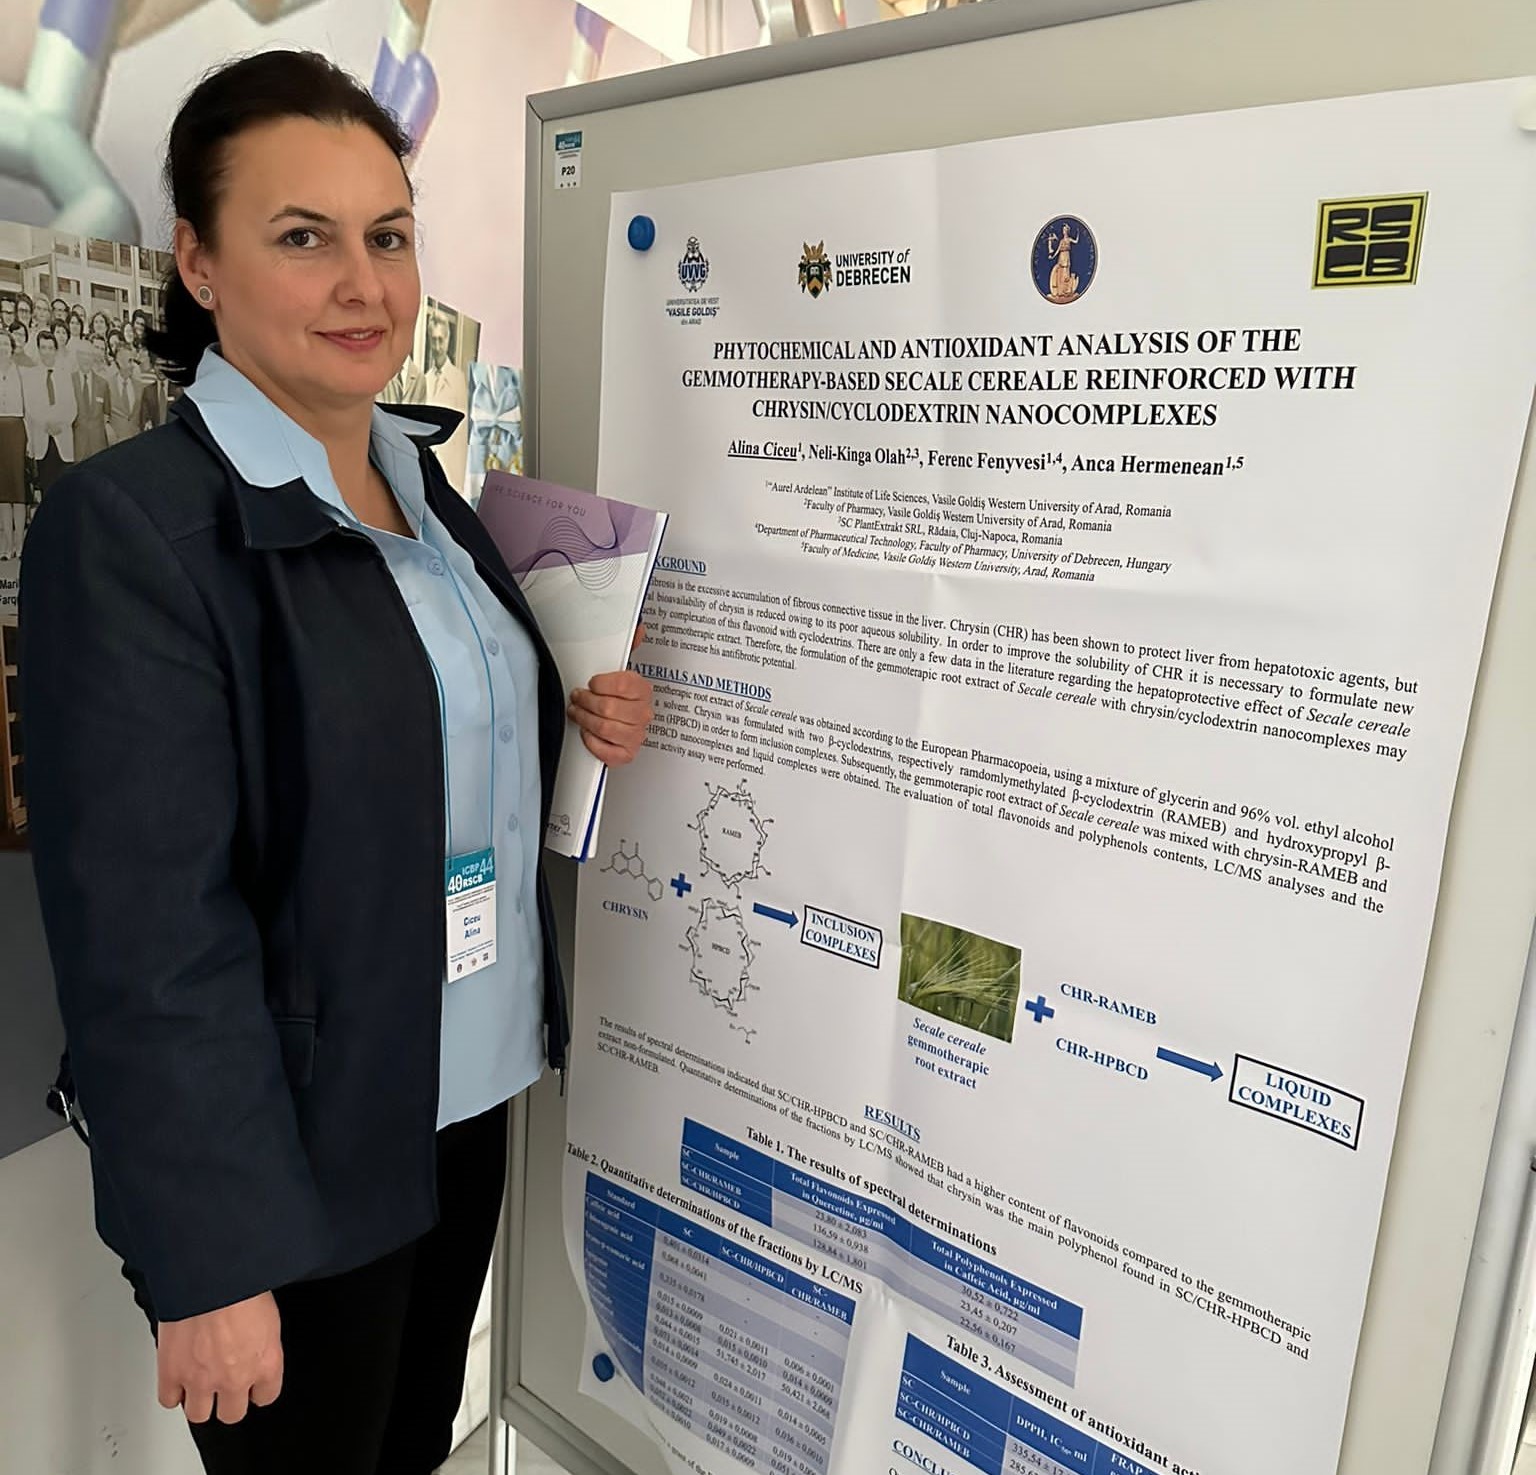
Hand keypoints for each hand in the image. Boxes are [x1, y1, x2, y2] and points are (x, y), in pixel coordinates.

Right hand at [157, 1291, 282, 1424]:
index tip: (252, 1384)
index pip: (266, 1396)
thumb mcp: (270, 1314)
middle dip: (228, 1400)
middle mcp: (235, 1378)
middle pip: (232, 1413)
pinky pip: (169, 1400)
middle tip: (223, 1384)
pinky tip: (178, 1378)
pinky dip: (172, 1391)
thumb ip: (264, 1341)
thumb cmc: (244, 1283)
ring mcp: (201, 1380)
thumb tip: (258, 1345)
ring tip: (200, 1383)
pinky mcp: (172, 1374)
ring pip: (199, 1415)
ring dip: (200, 1400)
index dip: (257, 1389)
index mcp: (266, 1362)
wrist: (211, 1274)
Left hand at [568, 627, 653, 765]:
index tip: (592, 683)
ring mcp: (636, 734)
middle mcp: (642, 713)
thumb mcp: (617, 670)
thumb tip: (637, 628)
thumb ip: (626, 646)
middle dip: (586, 703)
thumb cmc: (615, 696)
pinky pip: (608, 751)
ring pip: (604, 728)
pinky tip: (589, 733)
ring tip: (579, 714)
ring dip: (585, 720)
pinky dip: (593, 743)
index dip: (600, 684)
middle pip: (608, 708)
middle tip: (578, 698)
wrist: (617, 724)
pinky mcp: (627, 753)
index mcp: (642, 690)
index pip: (622, 685)